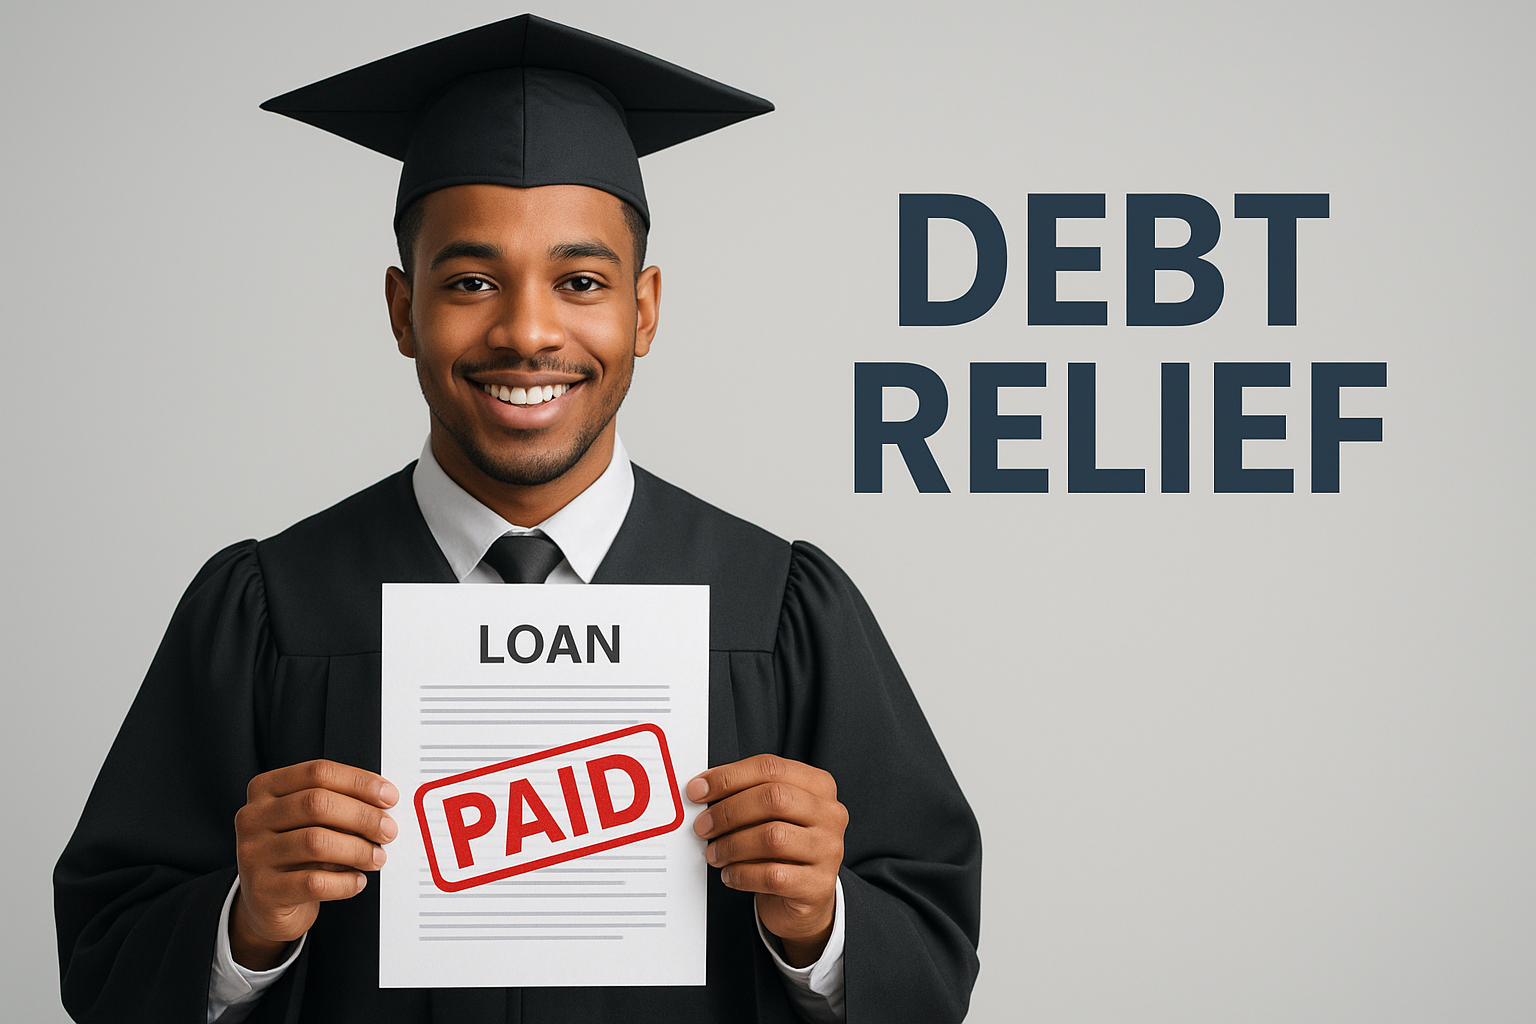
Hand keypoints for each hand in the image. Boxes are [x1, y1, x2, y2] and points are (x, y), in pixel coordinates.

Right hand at [230, 759, 398, 968]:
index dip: (358, 782)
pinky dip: (344, 882)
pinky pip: (313, 882)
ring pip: (315, 842)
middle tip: (388, 830)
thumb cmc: (297, 855)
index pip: (317, 772)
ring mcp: (252, 854)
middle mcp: (253, 817)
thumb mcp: (311, 823)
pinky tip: (357, 881)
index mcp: (266, 789)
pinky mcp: (261, 890)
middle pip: (316, 804)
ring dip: (357, 850)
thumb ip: (338, 807)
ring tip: (377, 858)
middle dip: (362, 816)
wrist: (267, 903)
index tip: (389, 796)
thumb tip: (384, 806)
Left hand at [687, 754, 846, 966]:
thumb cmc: (784, 849)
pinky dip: (742, 874)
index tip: (699, 790)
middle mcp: (829, 814)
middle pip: (774, 798)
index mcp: (818, 786)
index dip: (729, 776)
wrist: (806, 898)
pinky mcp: (818, 885)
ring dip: (732, 845)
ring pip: (773, 837)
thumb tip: (703, 791)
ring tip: (714, 853)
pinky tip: (730, 874)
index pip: (771, 767)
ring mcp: (828, 849)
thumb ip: (747, 796)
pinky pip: (773, 875)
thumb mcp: (772, 815)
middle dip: (728, 811)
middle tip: (703, 826)